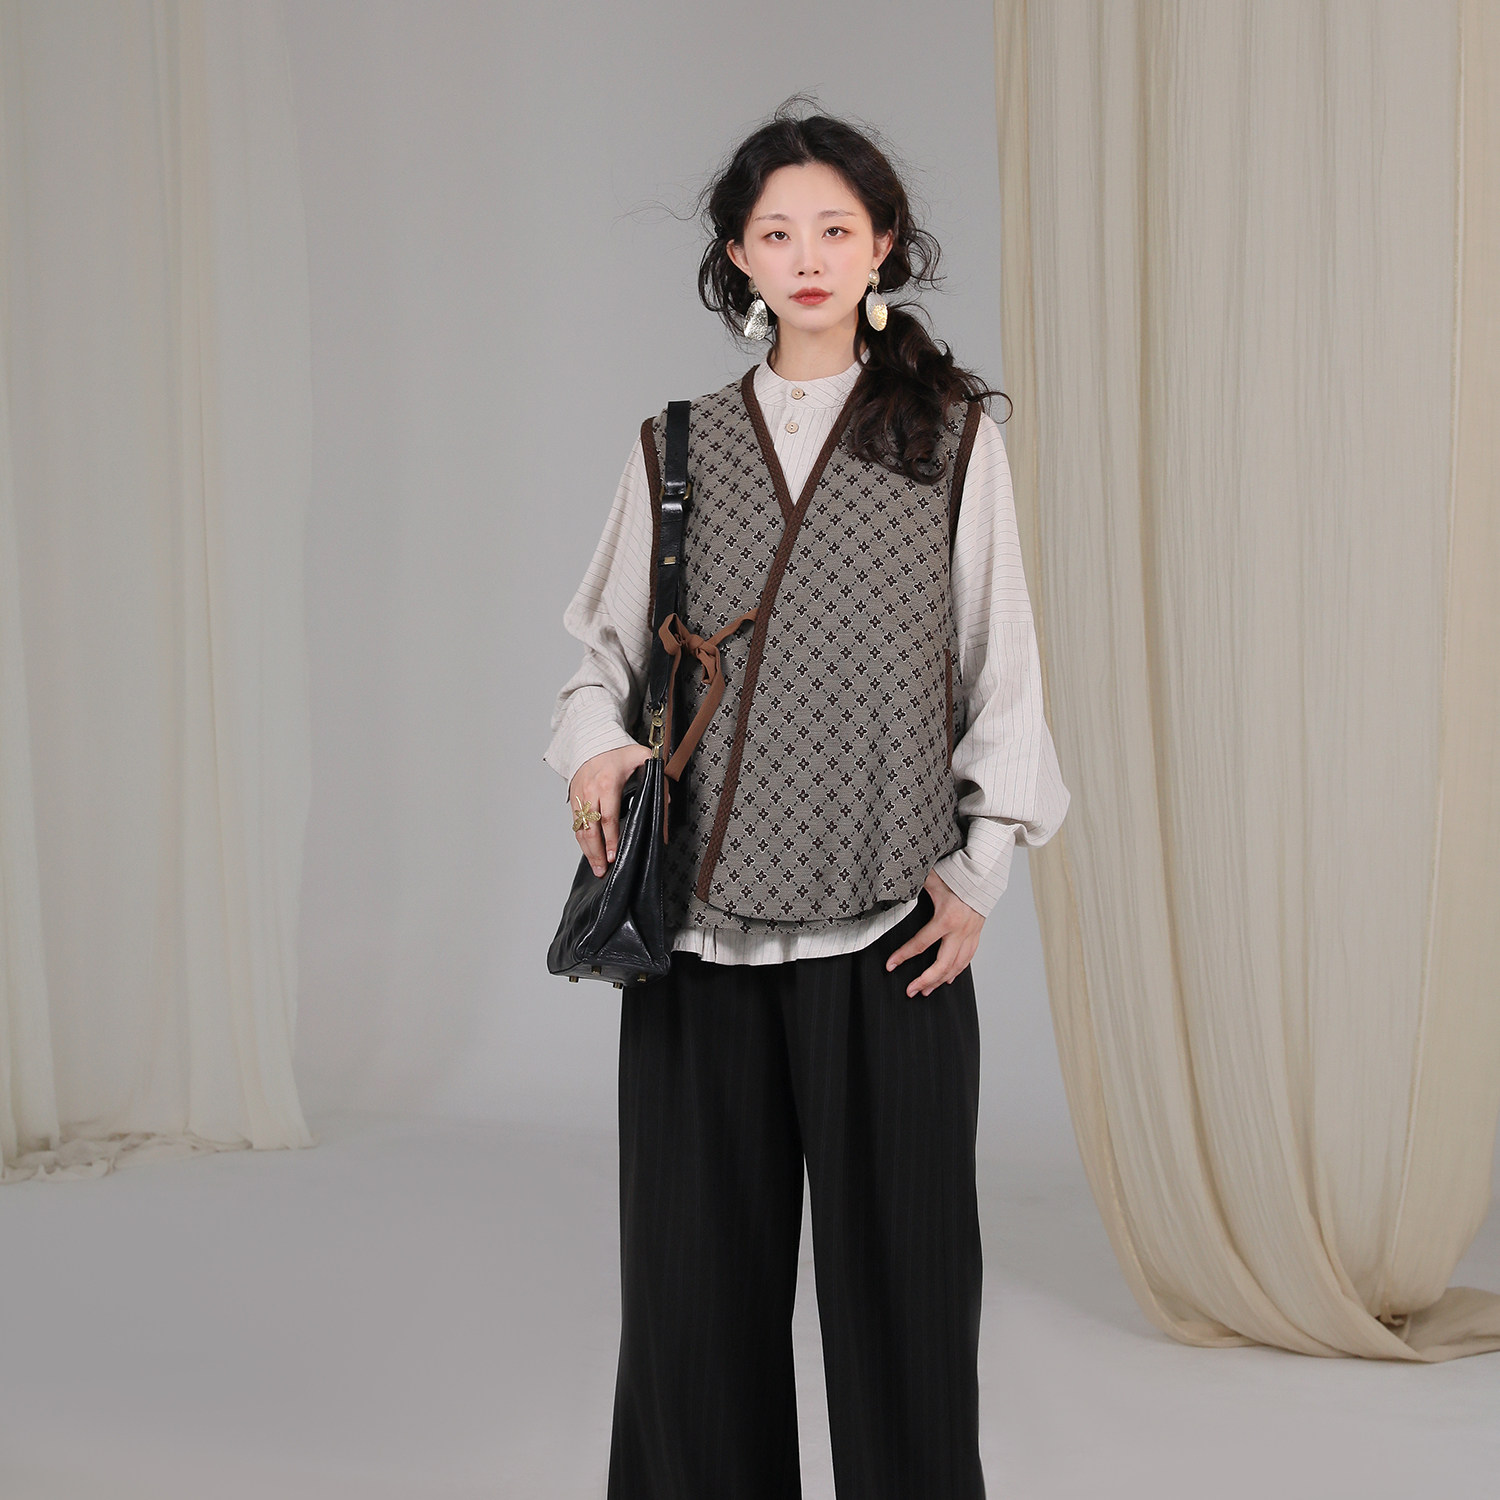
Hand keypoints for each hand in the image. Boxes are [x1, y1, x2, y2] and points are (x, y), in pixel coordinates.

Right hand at [567, 743, 655, 875]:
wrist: (592, 739)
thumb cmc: (619, 751)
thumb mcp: (644, 760)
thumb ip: (658, 784)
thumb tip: (667, 809)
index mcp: (607, 783)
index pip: (608, 818)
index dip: (611, 839)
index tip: (615, 856)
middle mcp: (590, 792)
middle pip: (591, 829)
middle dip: (597, 853)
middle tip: (604, 870)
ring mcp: (579, 797)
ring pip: (580, 830)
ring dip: (587, 851)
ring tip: (597, 868)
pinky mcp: (573, 800)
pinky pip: (575, 825)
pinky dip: (582, 841)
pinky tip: (589, 853)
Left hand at [884, 870, 982, 996]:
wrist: (984, 874)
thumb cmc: (958, 874)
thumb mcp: (932, 879)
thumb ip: (912, 884)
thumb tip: (893, 884)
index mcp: (946, 918)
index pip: (921, 944)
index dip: (903, 956)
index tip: (891, 966)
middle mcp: (960, 931)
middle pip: (942, 965)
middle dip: (924, 981)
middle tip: (910, 991)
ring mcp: (970, 935)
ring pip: (956, 966)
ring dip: (940, 981)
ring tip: (925, 991)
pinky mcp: (976, 935)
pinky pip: (967, 959)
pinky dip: (957, 971)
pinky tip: (948, 979)